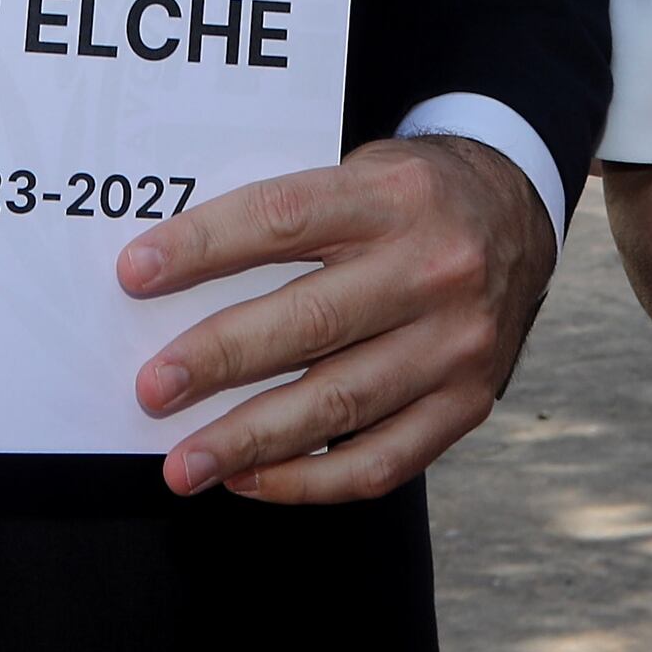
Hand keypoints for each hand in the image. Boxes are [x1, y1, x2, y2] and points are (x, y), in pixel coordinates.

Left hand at [118, 135, 555, 501]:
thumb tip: (172, 277)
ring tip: (186, 463)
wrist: (517, 215)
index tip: (135, 274)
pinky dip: (310, 480)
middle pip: (310, 321)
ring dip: (251, 441)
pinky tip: (253, 480)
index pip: (283, 218)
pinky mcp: (468, 403)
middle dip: (218, 360)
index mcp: (393, 196)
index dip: (204, 247)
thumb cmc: (410, 197)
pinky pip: (382, 460)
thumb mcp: (360, 170)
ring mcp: (456, 343)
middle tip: (150, 390)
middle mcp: (433, 268)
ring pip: (340, 402)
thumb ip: (288, 214)